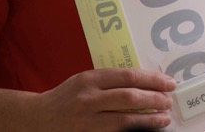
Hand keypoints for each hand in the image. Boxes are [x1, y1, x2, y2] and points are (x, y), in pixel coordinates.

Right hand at [31, 67, 175, 130]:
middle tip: (169, 101)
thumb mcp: (84, 80)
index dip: (153, 80)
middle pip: (130, 98)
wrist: (36, 119)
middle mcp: (88, 100)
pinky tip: (145, 130)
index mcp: (89, 80)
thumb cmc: (66, 97)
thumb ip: (110, 80)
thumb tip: (146, 82)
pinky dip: (133, 131)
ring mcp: (86, 122)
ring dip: (149, 120)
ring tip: (164, 118)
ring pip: (125, 120)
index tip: (168, 83)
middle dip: (155, 99)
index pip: (128, 77)